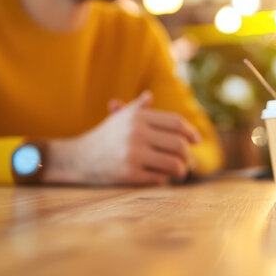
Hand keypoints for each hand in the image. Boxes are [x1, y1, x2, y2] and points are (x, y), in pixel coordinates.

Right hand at [44, 91, 201, 184]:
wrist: (77, 158)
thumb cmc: (104, 137)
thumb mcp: (119, 119)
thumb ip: (137, 108)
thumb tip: (149, 96)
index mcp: (138, 117)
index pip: (176, 123)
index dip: (191, 132)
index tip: (197, 141)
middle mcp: (136, 133)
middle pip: (179, 144)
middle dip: (188, 155)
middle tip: (189, 160)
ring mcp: (132, 154)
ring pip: (173, 163)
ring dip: (181, 170)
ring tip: (181, 171)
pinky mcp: (128, 173)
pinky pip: (159, 178)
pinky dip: (165, 179)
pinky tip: (163, 178)